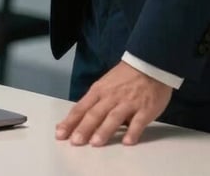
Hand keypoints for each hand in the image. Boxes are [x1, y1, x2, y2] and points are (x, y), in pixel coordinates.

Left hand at [55, 61, 172, 145]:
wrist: (149, 65)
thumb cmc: (124, 77)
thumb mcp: (104, 85)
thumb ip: (94, 103)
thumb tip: (78, 120)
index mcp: (98, 91)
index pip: (81, 108)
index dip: (70, 122)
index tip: (60, 134)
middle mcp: (110, 97)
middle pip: (94, 114)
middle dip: (84, 128)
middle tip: (75, 142)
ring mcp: (128, 103)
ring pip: (113, 117)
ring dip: (104, 130)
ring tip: (95, 143)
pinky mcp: (145, 109)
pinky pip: (138, 122)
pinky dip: (132, 132)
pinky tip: (127, 142)